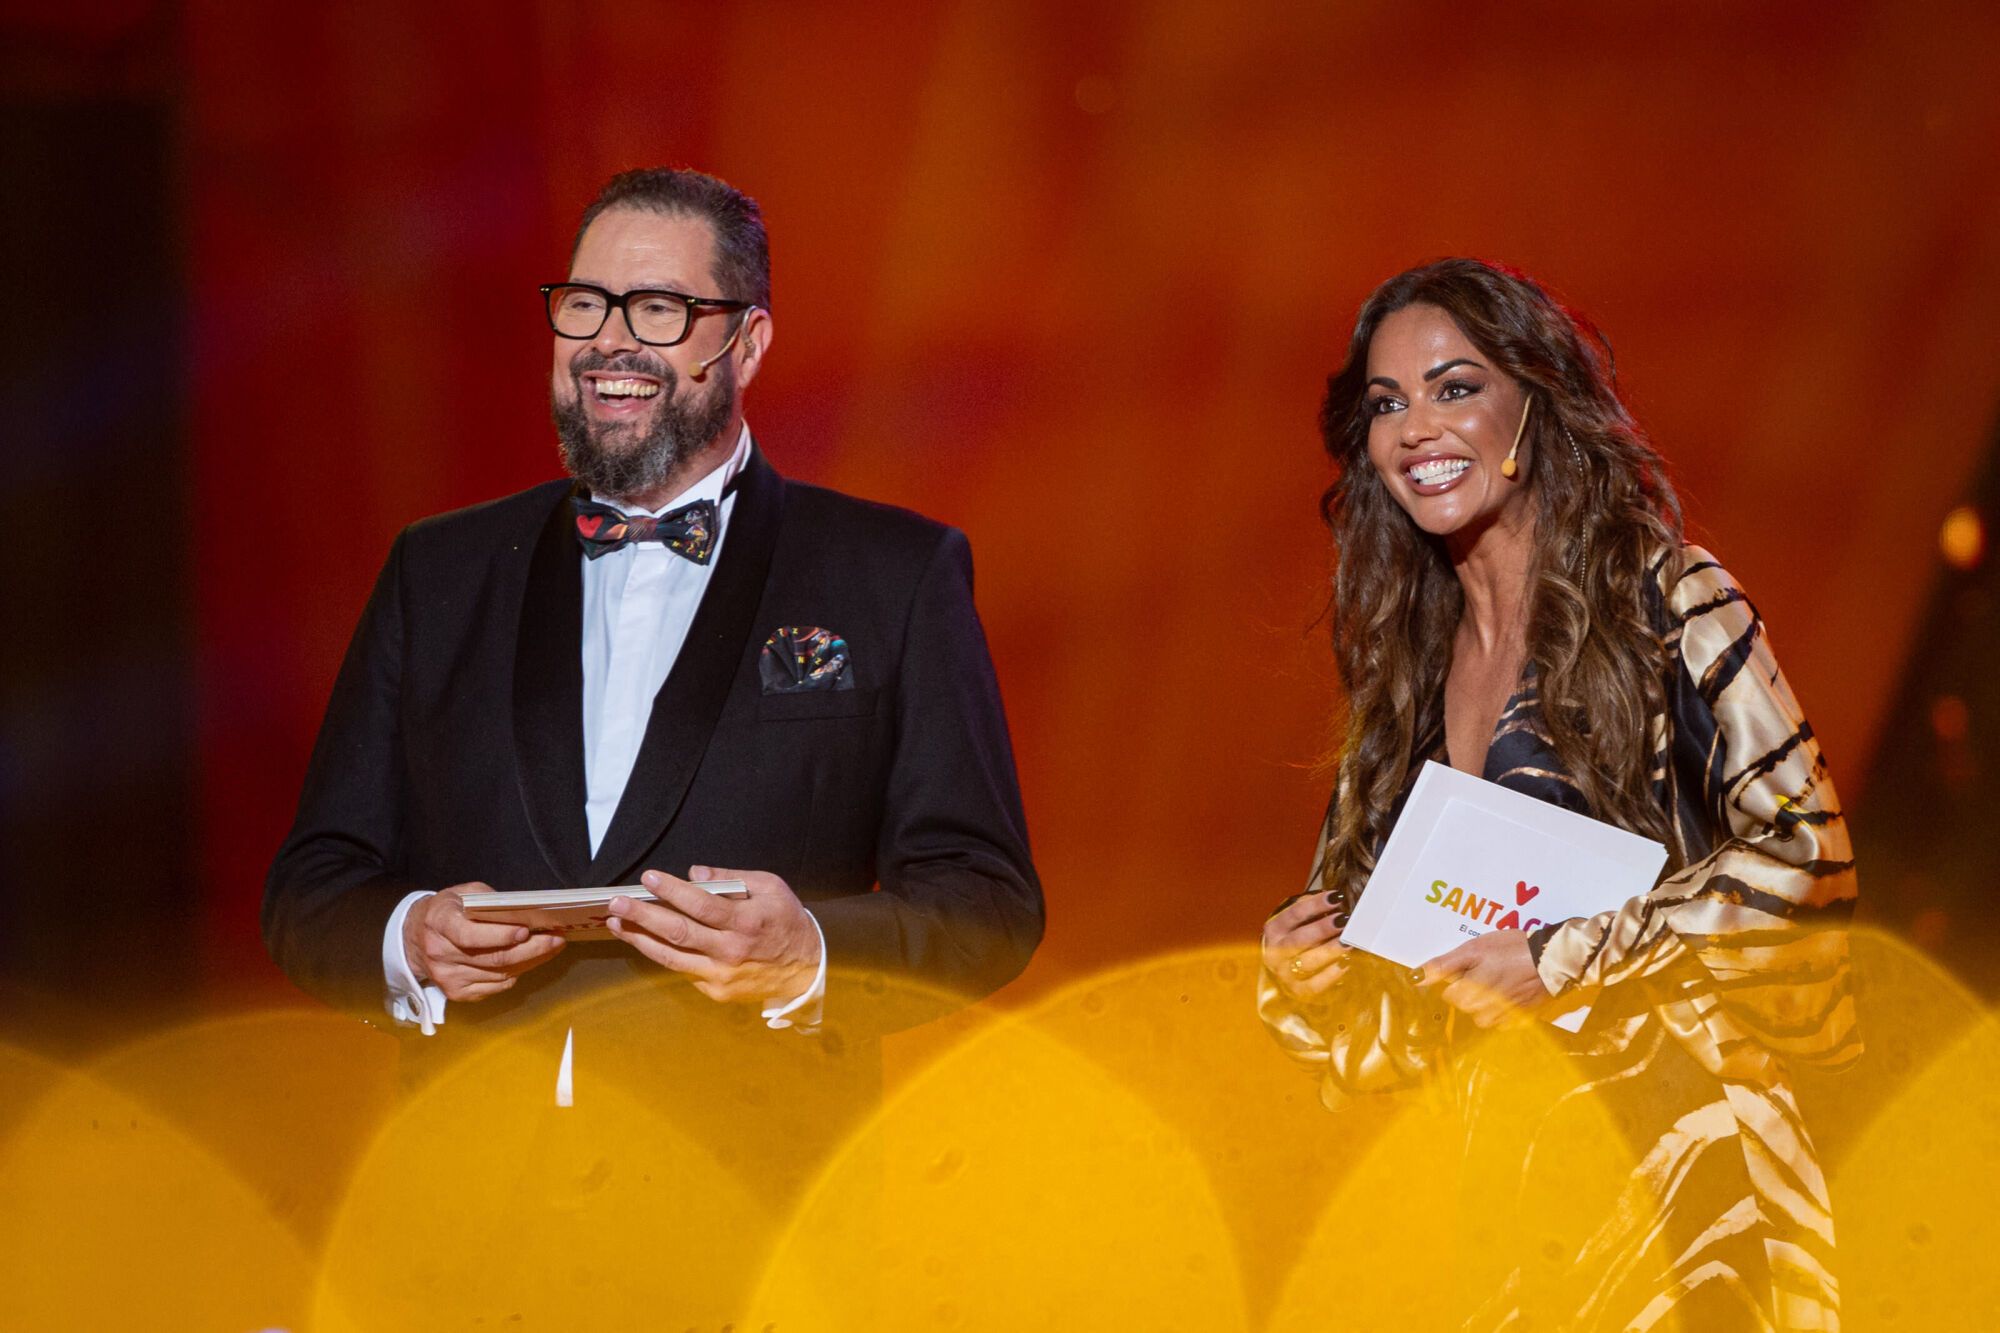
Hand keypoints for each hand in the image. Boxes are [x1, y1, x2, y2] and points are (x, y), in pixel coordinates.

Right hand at [402, 882, 565, 1001]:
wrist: (416, 939)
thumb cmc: (447, 911)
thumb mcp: (464, 894)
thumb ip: (490, 901)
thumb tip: (526, 912)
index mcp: (440, 923)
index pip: (470, 935)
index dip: (501, 935)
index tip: (526, 931)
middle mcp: (441, 954)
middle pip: (494, 958)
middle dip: (532, 949)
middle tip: (556, 939)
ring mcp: (448, 978)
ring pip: (500, 974)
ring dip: (531, 961)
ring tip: (551, 947)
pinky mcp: (457, 993)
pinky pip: (496, 986)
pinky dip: (517, 973)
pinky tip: (529, 960)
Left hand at [607, 866, 820, 1004]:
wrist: (806, 968)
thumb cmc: (787, 921)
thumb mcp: (770, 888)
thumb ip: (732, 879)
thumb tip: (695, 873)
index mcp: (745, 921)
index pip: (700, 904)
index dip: (671, 891)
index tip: (648, 879)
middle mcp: (730, 950)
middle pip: (677, 932)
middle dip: (642, 916)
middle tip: (616, 904)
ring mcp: (721, 974)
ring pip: (671, 957)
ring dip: (640, 939)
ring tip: (617, 925)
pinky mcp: (716, 991)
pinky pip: (683, 970)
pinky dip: (662, 955)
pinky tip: (645, 941)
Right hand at [1261, 892, 1351, 1002]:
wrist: (1282, 969)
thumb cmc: (1296, 939)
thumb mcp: (1297, 922)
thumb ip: (1310, 911)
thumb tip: (1335, 901)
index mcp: (1274, 930)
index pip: (1293, 914)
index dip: (1315, 905)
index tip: (1336, 898)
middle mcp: (1275, 952)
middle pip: (1299, 939)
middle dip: (1323, 929)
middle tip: (1344, 920)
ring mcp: (1285, 973)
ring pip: (1307, 962)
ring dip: (1329, 951)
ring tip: (1347, 942)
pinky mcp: (1297, 991)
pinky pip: (1315, 985)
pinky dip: (1331, 975)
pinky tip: (1346, 963)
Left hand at [1418, 930, 1548, 1028]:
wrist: (1553, 959)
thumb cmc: (1511, 950)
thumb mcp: (1473, 950)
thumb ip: (1443, 966)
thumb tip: (1415, 978)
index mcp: (1470, 994)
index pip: (1450, 995)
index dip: (1459, 977)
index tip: (1473, 966)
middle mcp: (1485, 1011)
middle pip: (1466, 1006)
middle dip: (1472, 990)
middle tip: (1489, 970)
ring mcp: (1505, 1017)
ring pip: (1483, 1016)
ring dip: (1486, 1002)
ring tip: (1501, 981)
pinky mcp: (1522, 1018)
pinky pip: (1503, 1021)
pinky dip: (1504, 1010)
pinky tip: (1512, 993)